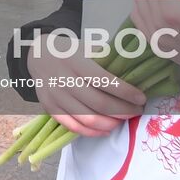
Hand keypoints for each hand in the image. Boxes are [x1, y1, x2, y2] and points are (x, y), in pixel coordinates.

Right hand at [26, 45, 145, 137]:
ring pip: (88, 119)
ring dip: (110, 124)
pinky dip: (92, 132)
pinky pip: (73, 126)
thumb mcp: (86, 46)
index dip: (125, 92)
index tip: (141, 98)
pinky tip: (106, 129)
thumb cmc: (68, 50)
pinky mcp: (50, 108)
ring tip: (123, 120)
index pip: (104, 81)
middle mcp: (65, 80)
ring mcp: (56, 96)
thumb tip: (135, 67)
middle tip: (137, 111)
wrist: (38, 54)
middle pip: (99, 104)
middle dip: (123, 111)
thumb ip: (107, 57)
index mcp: (76, 62)